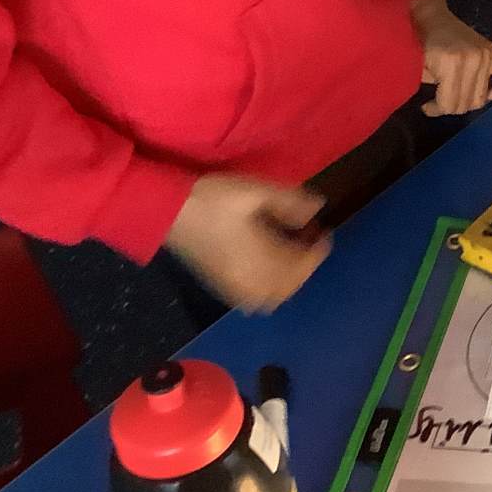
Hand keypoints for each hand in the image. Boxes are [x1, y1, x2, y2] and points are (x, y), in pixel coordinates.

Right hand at [165, 175, 330, 313]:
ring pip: (272, 297)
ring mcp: (232, 288)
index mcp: (259, 261)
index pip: (300, 266)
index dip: (317, 251)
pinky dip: (270, 288)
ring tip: (290, 253)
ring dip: (289, 279)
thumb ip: (289, 202)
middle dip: (304, 266)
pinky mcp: (221, 287)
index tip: (324, 231)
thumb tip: (317, 209)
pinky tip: (269, 266)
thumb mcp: (255, 192)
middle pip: (288, 287)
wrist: (167, 211)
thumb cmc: (213, 199)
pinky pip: (254, 300)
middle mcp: (248, 282)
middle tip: (308, 240)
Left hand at [412, 0, 491, 115]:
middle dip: (450, 107)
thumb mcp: (418, 68)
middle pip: (467, 103)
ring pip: (482, 98)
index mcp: (451, 63)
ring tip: (455, 96)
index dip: (437, 109)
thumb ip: (432, 89)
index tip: (427, 106)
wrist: (431, 16)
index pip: (450, 103)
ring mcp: (487, 56)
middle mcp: (474, 60)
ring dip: (468, 102)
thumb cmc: (420, 41)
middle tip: (438, 102)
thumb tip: (439, 108)